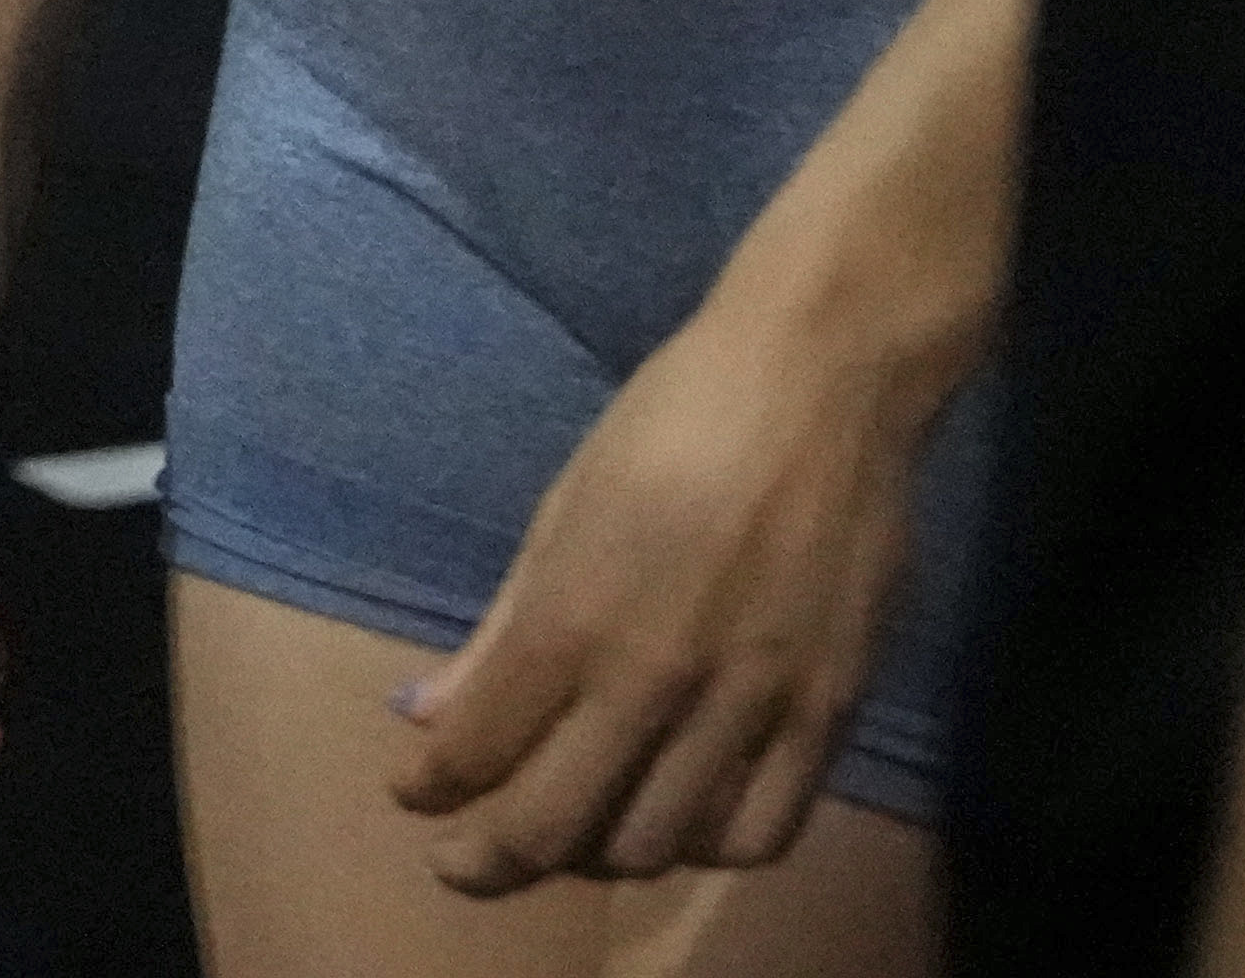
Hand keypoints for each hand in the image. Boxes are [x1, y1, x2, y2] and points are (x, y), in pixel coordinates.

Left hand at [385, 275, 942, 889]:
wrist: (820, 384)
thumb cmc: (669, 425)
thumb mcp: (561, 510)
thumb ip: (500, 628)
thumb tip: (422, 714)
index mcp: (575, 616)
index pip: (480, 750)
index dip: (431, 791)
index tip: (414, 797)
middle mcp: (657, 678)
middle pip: (557, 826)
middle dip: (492, 859)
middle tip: (468, 860)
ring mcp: (750, 703)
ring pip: (657, 845)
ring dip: (597, 855)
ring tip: (574, 831)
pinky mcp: (829, 712)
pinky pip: (763, 831)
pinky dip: (706, 847)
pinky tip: (679, 821)